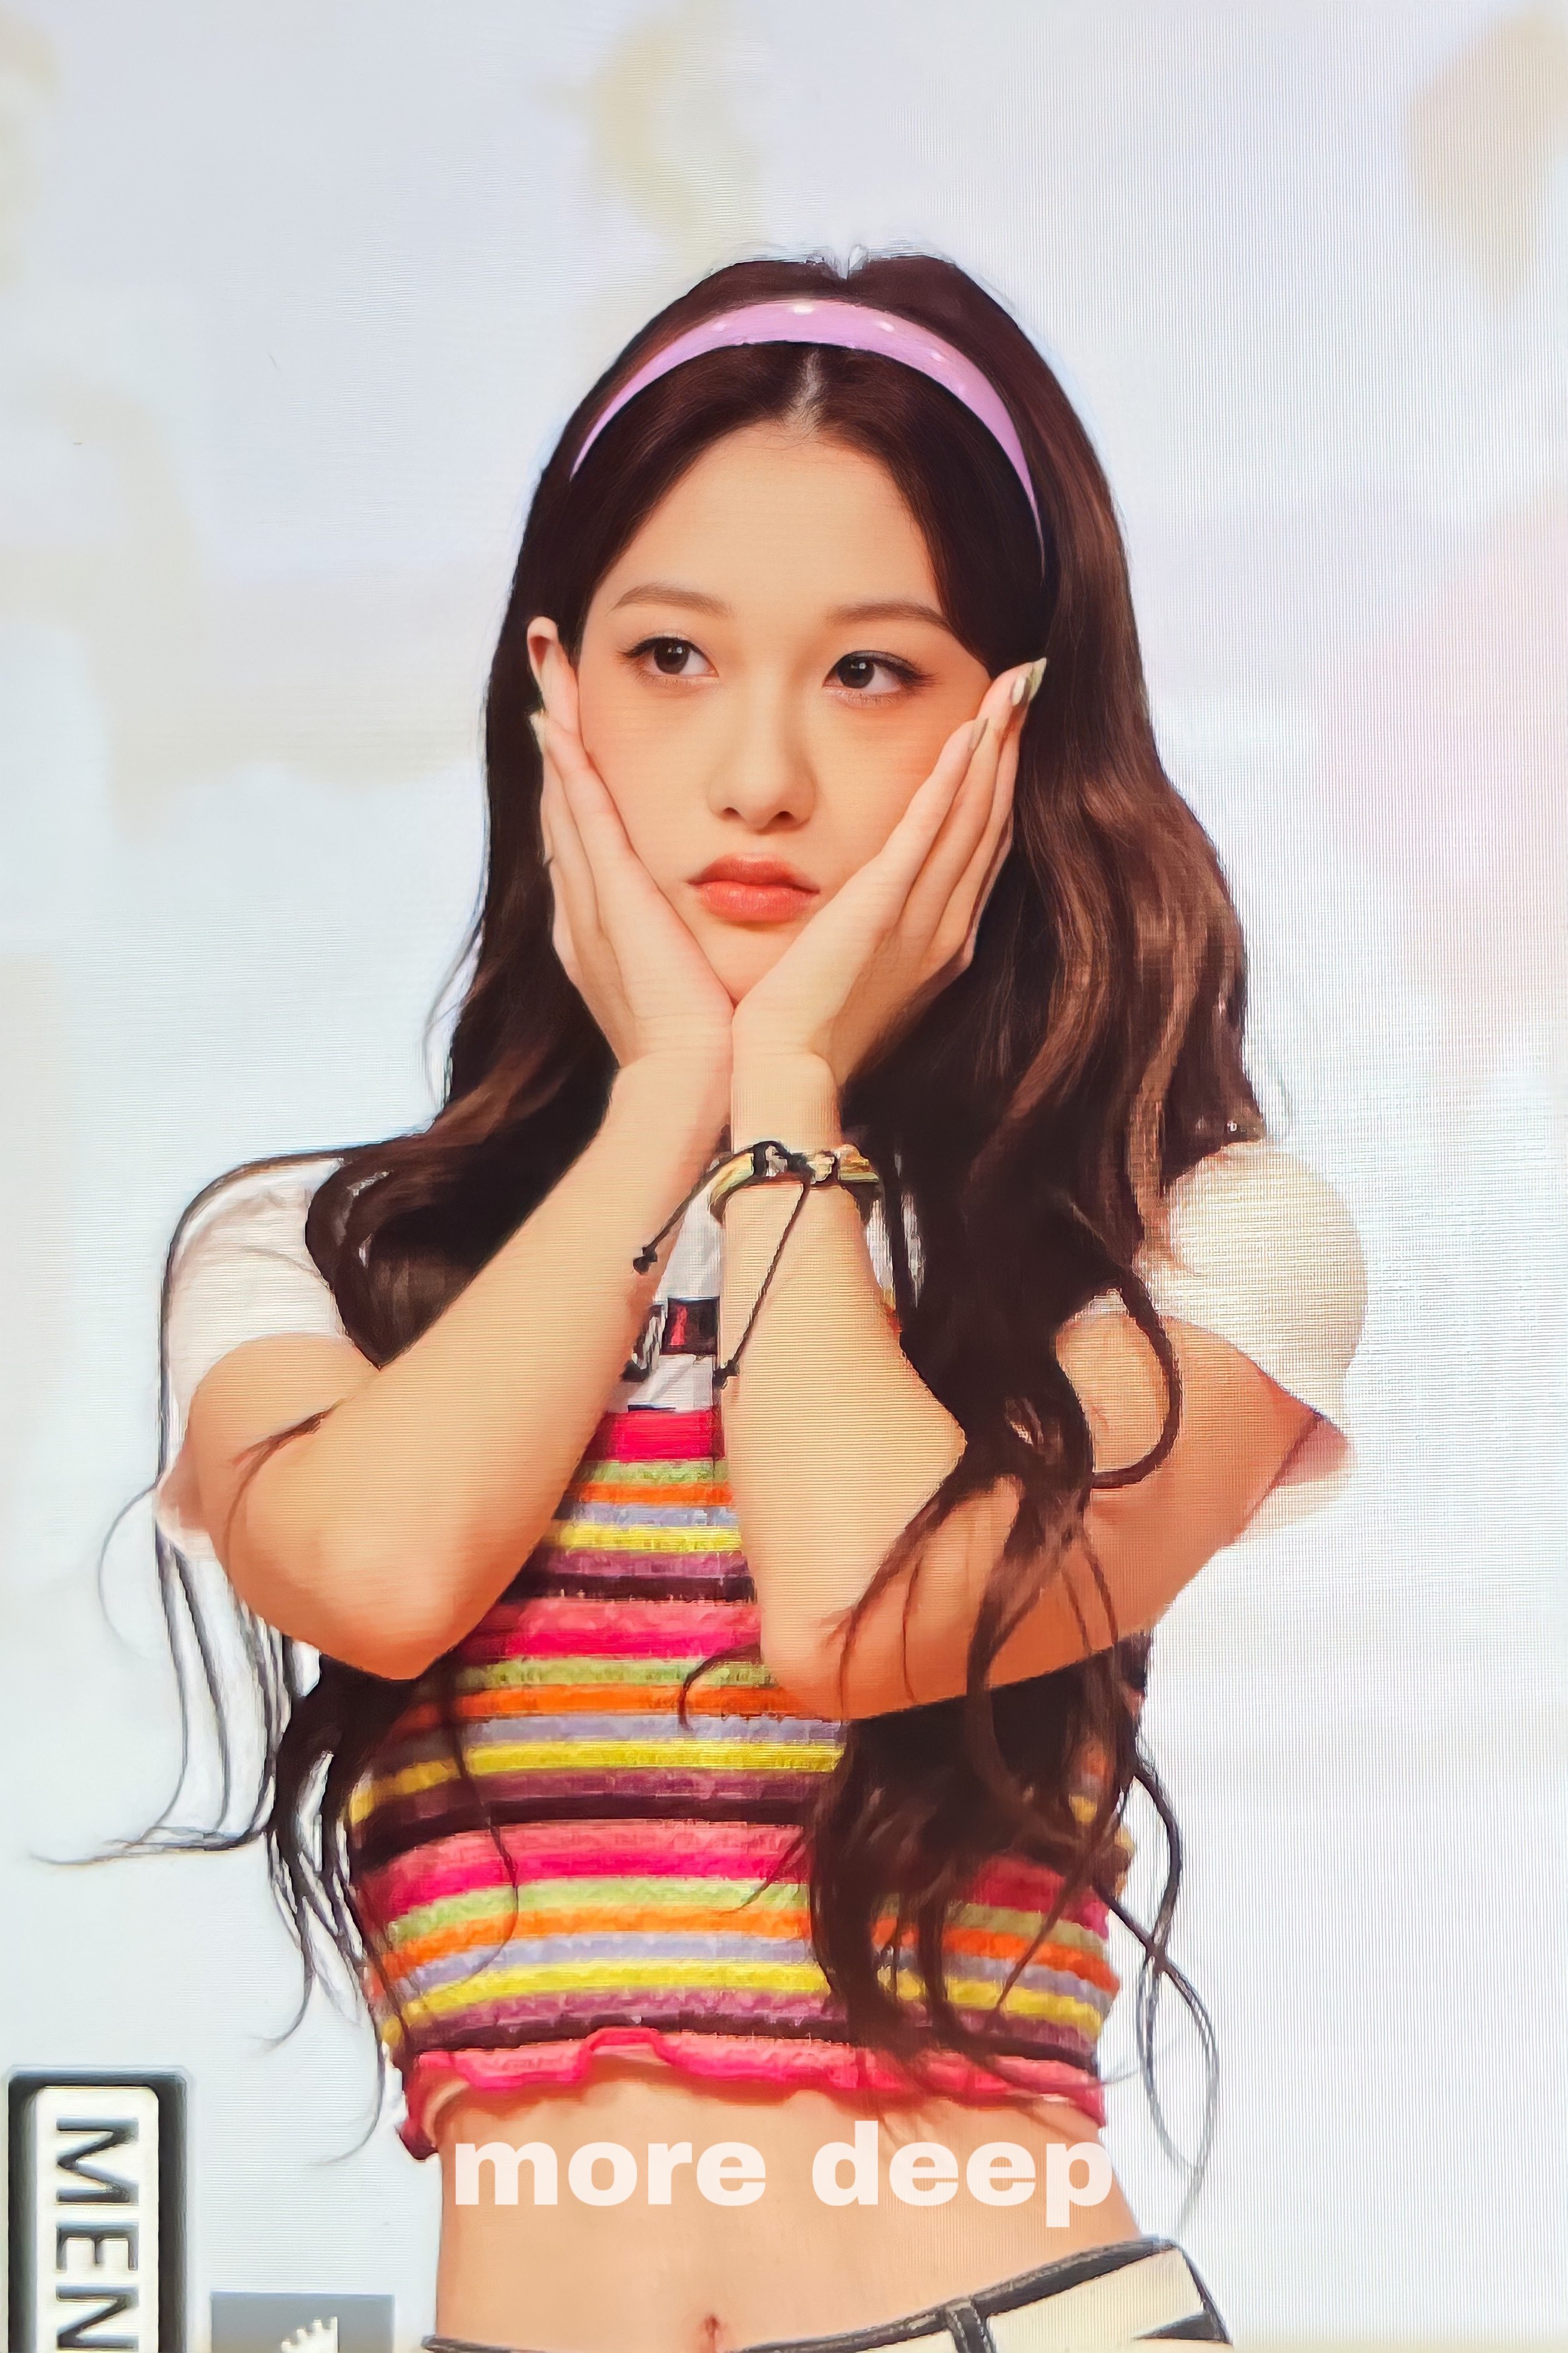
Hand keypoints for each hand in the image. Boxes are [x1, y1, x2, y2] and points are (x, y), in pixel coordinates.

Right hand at [533, 659, 735, 1084]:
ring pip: (568, 796)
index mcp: (606, 927)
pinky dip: (570, 767)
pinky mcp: (613, 899)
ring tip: (548, 669)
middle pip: (566, 803)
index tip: (576, 727)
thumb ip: (694, 935)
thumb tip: (713, 904)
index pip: (589, 836)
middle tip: (549, 672)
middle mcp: (587, 907)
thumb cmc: (706, 1044)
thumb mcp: (696, 976)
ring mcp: (593, 900)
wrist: (693, 1085)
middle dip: (557, 737)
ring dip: (558, 730)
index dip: (578, 779)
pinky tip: (560, 720)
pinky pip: (586, 817)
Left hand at [730, 659, 1038, 1087]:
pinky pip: (927, 833)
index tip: (1012, 726)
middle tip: (1028, 683)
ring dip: (994, 749)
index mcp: (940, 940)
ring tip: (1013, 689)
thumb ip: (876, 927)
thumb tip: (874, 901)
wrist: (785, 1069)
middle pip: (990, 820)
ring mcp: (920, 917)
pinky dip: (951, 781)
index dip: (1001, 783)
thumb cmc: (808, 1029)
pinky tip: (971, 733)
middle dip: (1011, 749)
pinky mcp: (883, 908)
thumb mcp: (859, 969)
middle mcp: (945, 926)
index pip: (982, 845)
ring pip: (971, 817)